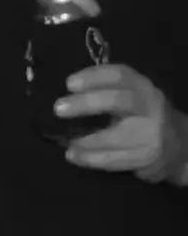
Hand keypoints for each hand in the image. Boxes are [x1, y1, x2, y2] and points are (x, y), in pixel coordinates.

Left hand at [60, 64, 187, 182]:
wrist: (180, 146)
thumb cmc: (142, 117)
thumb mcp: (131, 98)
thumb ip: (105, 94)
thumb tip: (63, 99)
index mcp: (142, 87)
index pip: (120, 75)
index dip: (94, 77)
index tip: (69, 83)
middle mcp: (151, 106)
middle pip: (119, 100)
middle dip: (87, 104)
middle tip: (59, 109)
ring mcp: (152, 133)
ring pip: (115, 136)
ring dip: (84, 141)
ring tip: (65, 143)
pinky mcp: (148, 157)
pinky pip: (115, 159)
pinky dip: (90, 159)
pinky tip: (74, 156)